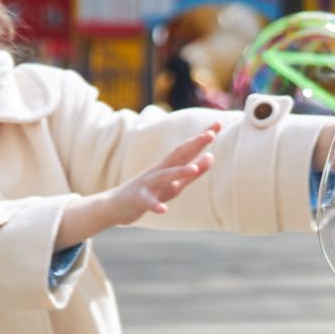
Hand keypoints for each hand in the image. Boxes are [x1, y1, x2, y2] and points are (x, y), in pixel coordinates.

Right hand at [58, 124, 218, 245]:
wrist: (115, 206)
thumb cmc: (149, 193)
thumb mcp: (174, 184)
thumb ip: (192, 172)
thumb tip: (211, 156)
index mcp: (169, 167)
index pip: (188, 149)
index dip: (202, 137)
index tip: (219, 124)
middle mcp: (159, 171)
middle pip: (178, 155)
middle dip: (194, 144)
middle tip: (211, 134)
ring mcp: (148, 184)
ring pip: (164, 176)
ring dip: (178, 172)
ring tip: (193, 169)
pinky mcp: (138, 199)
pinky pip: (147, 202)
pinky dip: (155, 205)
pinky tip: (163, 210)